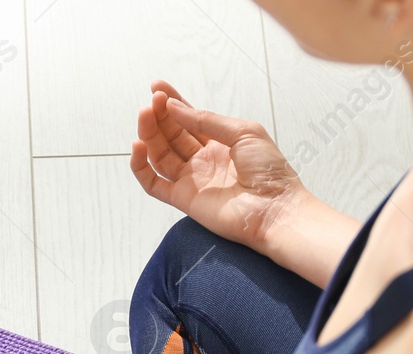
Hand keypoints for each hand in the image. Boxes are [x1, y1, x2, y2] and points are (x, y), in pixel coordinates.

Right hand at [132, 81, 308, 250]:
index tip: (157, 87)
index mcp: (218, 142)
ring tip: (144, 115)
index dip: (172, 103)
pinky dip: (141, 166)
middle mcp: (202, 160)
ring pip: (159, 155)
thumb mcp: (243, 132)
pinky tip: (137, 147)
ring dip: (149, 134)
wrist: (275, 208)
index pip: (188, 119)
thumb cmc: (269, 170)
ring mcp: (191, 180)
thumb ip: (207, 120)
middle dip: (159, 116)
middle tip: (152, 100)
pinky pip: (153, 183)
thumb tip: (174, 108)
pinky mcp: (182, 199)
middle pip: (171, 135)